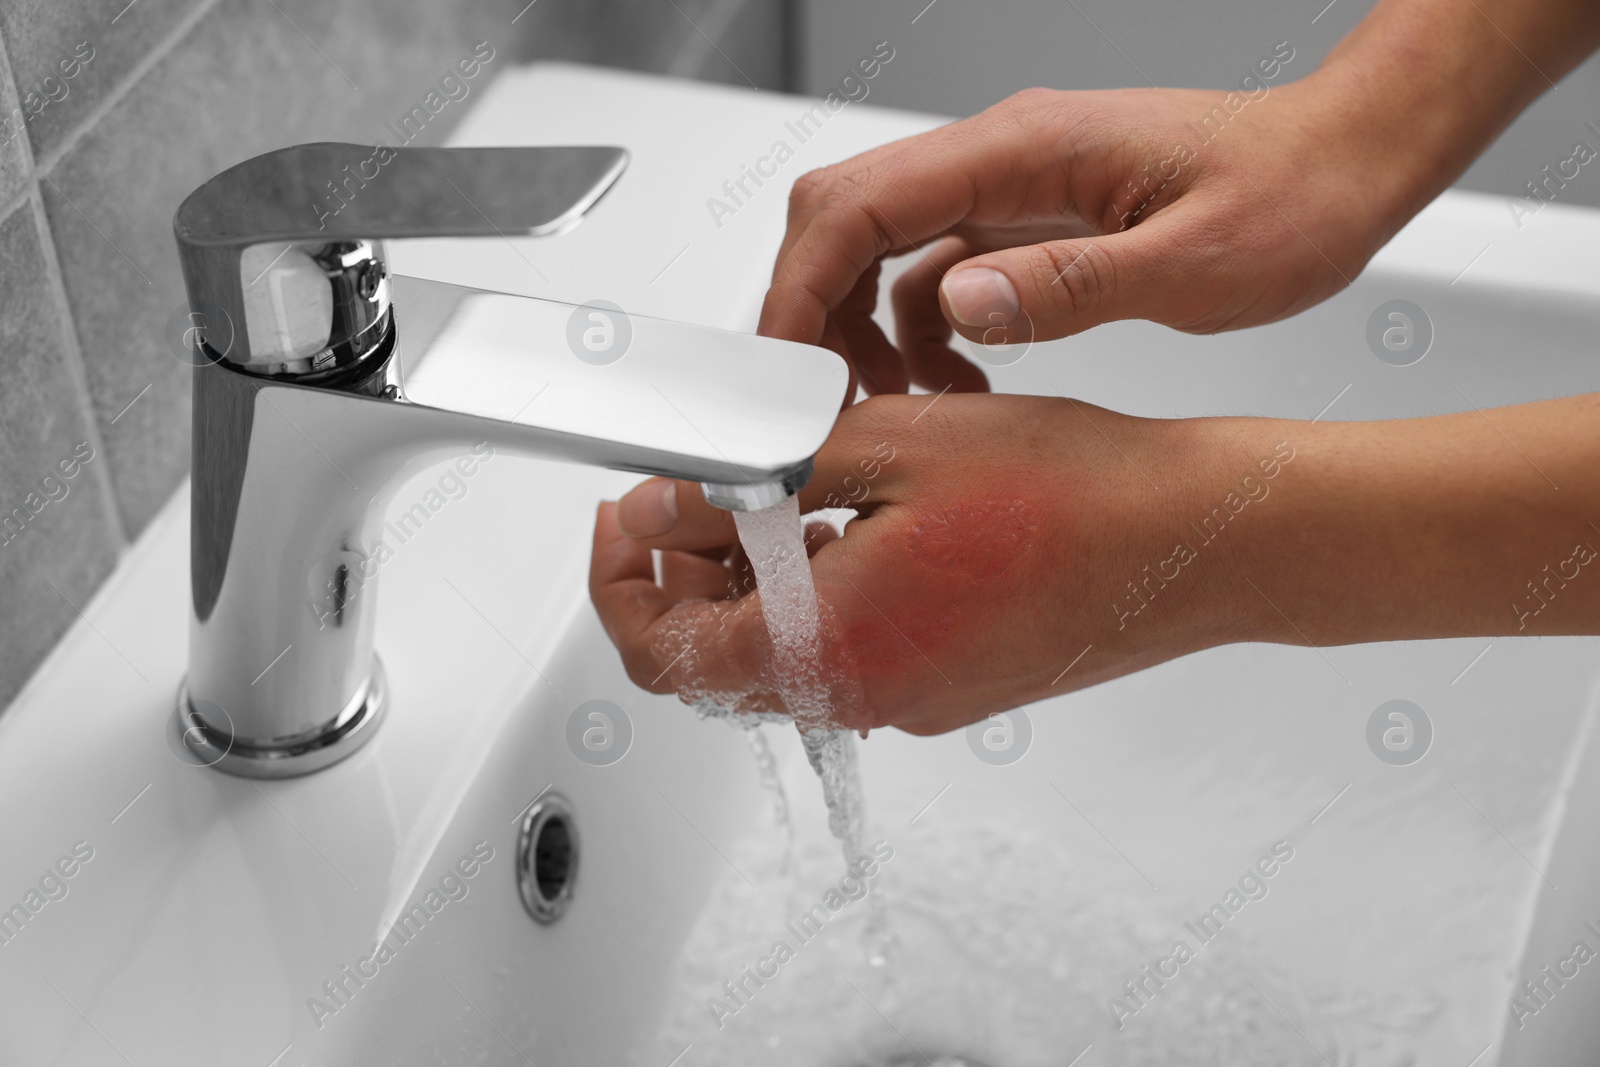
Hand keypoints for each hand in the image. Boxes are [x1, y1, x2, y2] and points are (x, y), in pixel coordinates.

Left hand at [590, 393, 1257, 734]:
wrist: (1198, 541)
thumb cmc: (1075, 493)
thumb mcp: (890, 447)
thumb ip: (758, 479)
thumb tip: (666, 504)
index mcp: (831, 648)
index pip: (664, 655)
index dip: (617, 585)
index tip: (624, 516)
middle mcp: (866, 696)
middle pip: (716, 663)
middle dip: (679, 576)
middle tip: (689, 493)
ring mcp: (913, 699)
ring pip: (781, 656)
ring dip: (749, 581)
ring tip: (771, 490)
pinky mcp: (951, 684)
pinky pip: (847, 653)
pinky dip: (815, 593)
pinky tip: (848, 521)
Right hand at [759, 0, 1599, 393]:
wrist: (1345, 161)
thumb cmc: (1293, 198)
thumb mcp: (1196, 264)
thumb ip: (1069, 285)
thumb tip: (955, 306)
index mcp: (1024, 151)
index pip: (858, 205)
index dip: (799, 289)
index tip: (779, 372)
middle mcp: (1001, 158)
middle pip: (846, 219)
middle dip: (813, 313)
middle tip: (822, 402)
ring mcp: (1008, 188)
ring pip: (881, 249)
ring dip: (865, 332)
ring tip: (902, 410)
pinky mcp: (1026, 220)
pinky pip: (936, 272)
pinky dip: (920, 335)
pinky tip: (960, 389)